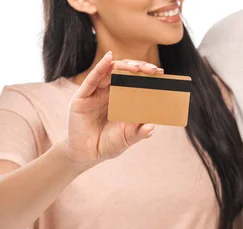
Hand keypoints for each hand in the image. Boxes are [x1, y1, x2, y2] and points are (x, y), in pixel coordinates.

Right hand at [64, 51, 163, 165]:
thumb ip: (139, 133)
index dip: (146, 75)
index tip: (160, 73)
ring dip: (124, 66)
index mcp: (121, 99)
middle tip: (153, 70)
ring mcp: (95, 93)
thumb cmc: (108, 144)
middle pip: (123, 73)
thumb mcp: (127, 139)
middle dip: (138, 68)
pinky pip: (92, 79)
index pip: (134, 81)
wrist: (86, 155)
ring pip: (109, 72)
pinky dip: (100, 67)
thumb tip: (152, 127)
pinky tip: (109, 58)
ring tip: (137, 67)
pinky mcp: (82, 97)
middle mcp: (108, 93)